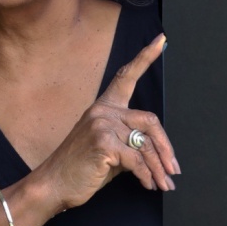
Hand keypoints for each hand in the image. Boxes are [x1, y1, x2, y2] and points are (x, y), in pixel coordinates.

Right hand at [35, 33, 178, 208]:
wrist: (53, 185)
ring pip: (145, 145)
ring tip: (165, 183)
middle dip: (165, 148)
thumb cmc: (82, 168)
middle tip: (174, 169)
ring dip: (158, 168)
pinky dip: (146, 175)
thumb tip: (159, 151)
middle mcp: (103, 110)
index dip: (146, 57)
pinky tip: (148, 184)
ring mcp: (102, 124)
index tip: (162, 40)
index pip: (127, 76)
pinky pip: (136, 160)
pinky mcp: (103, 142)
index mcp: (105, 106)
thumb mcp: (110, 150)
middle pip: (150, 121)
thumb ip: (131, 141)